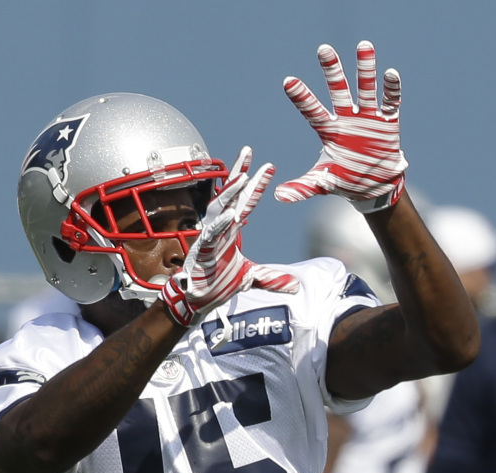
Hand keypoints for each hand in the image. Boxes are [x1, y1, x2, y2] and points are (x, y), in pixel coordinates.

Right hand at [162, 147, 299, 330]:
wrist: (199, 299)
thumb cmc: (219, 283)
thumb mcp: (251, 278)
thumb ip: (273, 280)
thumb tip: (296, 286)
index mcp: (231, 229)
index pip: (246, 201)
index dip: (255, 183)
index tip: (267, 165)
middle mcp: (220, 227)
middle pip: (231, 194)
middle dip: (240, 173)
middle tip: (249, 150)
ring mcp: (210, 237)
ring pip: (219, 208)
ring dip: (231, 193)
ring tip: (243, 177)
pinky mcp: (203, 251)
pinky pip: (211, 234)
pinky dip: (221, 224)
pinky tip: (232, 215)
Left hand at [275, 41, 407, 212]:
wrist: (374, 186)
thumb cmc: (345, 180)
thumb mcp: (323, 183)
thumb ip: (302, 187)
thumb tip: (278, 196)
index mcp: (329, 130)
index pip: (312, 110)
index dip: (301, 96)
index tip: (288, 81)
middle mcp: (347, 119)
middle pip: (338, 91)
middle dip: (332, 71)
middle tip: (323, 49)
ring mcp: (368, 118)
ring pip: (365, 89)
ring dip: (365, 68)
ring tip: (364, 45)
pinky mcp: (387, 122)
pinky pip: (390, 103)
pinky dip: (391, 89)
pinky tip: (391, 73)